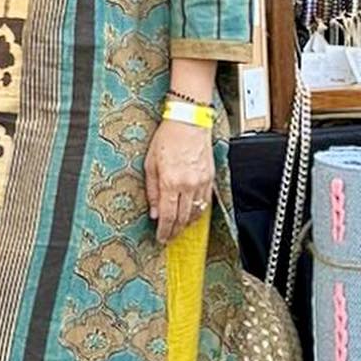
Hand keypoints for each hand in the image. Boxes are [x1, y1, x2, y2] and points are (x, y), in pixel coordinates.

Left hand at [144, 120, 214, 244]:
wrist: (188, 122)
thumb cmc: (167, 138)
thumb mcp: (150, 164)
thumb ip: (151, 190)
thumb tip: (153, 212)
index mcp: (170, 182)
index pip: (168, 215)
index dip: (164, 230)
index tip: (160, 238)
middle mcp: (187, 185)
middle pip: (182, 218)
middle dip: (175, 231)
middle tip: (168, 237)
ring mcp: (201, 182)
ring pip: (196, 213)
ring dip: (187, 224)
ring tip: (178, 228)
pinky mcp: (210, 178)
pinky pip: (205, 202)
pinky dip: (198, 212)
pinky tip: (192, 215)